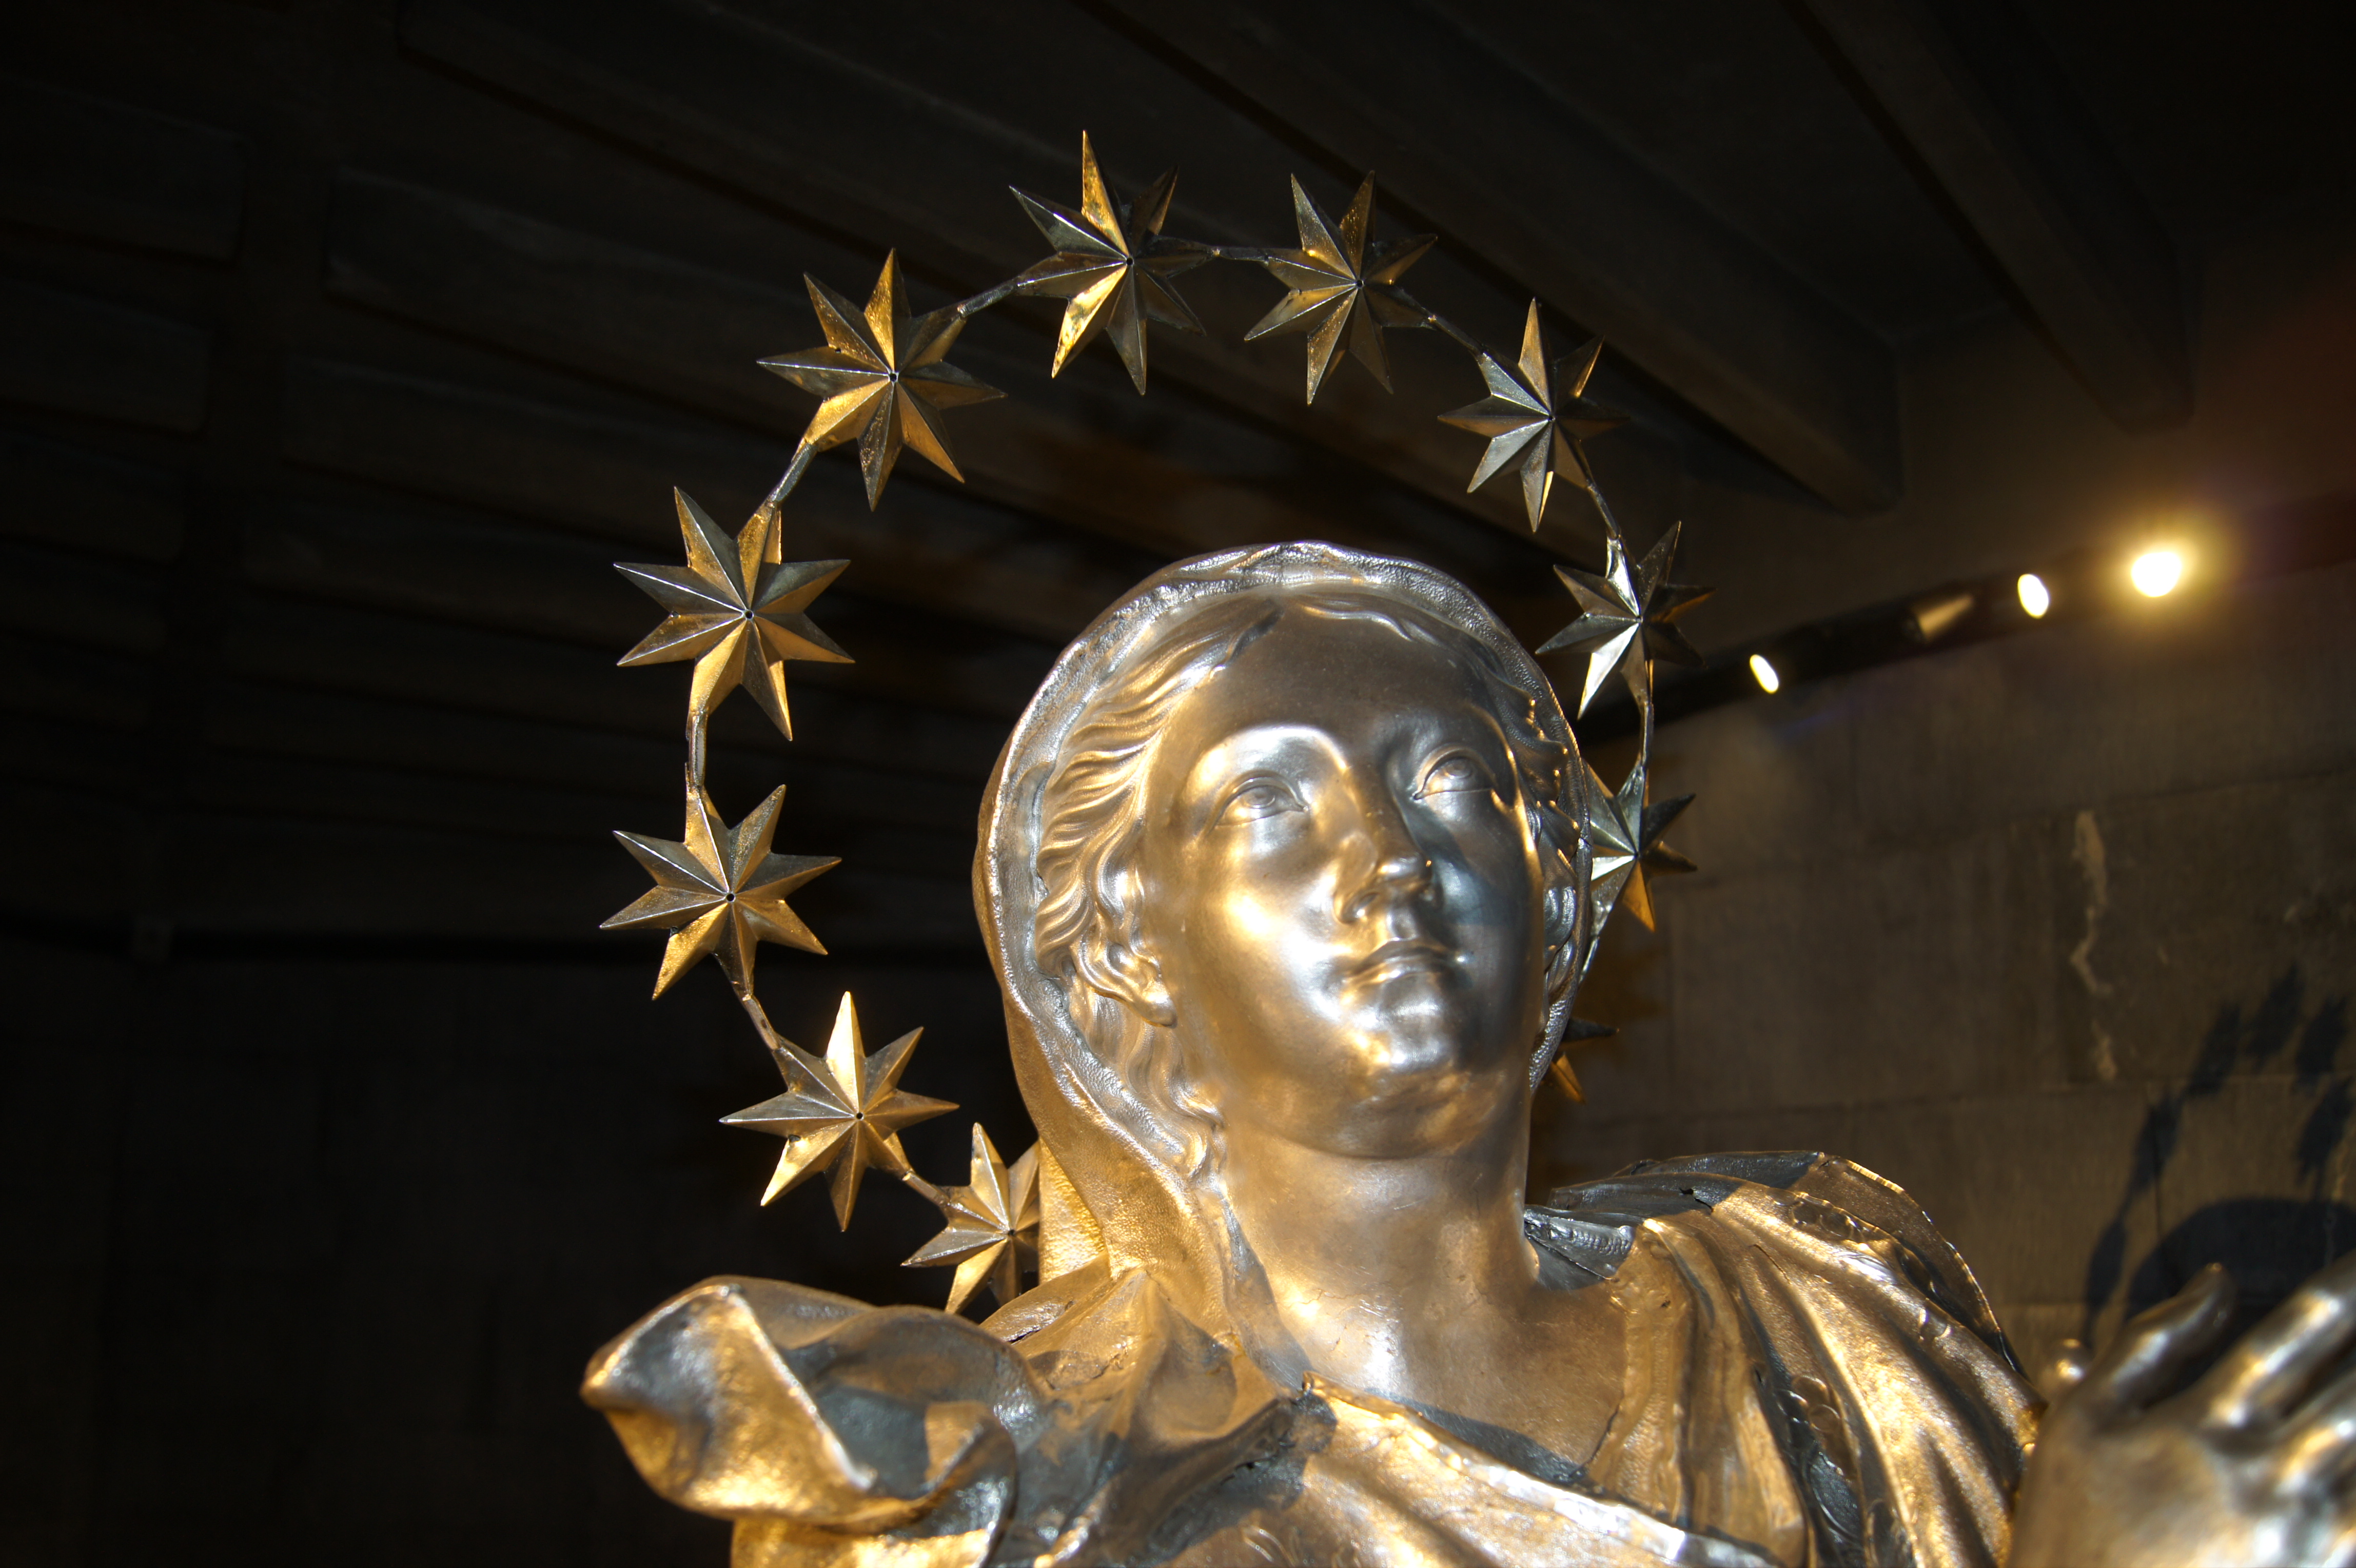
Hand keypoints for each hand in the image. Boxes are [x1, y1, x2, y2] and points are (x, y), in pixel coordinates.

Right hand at [2011, 1257, 2355, 1566]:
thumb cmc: (2075, 1523)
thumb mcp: (2081, 1419)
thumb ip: (2151, 1341)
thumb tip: (2217, 1281)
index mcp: (2205, 1418)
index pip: (2294, 1333)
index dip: (2345, 1290)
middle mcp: (2264, 1464)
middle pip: (2353, 1388)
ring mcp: (2300, 1523)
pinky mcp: (2321, 1567)